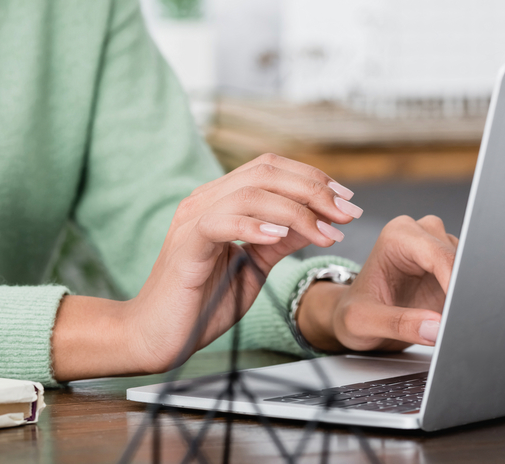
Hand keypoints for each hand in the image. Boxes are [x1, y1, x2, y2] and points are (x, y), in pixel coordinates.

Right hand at [51, 154, 363, 379]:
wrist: (157, 336)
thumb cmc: (201, 304)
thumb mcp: (254, 267)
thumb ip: (281, 240)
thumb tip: (319, 220)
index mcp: (220, 200)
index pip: (270, 168)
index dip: (312, 178)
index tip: (347, 200)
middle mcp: (205, 200)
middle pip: (266, 171)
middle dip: (314, 189)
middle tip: (347, 212)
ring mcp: (193, 219)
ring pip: (251, 193)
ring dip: (297, 211)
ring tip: (325, 233)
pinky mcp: (186, 245)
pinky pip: (221, 222)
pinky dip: (254, 226)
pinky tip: (280, 238)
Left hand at [297, 215, 457, 352]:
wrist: (354, 318)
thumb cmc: (353, 311)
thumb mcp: (362, 321)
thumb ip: (396, 323)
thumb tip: (436, 327)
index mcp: (397, 236)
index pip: (438, 254)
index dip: (453, 282)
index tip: (458, 311)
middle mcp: (421, 235)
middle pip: (460, 258)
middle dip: (463, 291)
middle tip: (460, 321)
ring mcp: (439, 251)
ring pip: (471, 269)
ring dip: (467, 297)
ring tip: (454, 322)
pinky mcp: (451, 271)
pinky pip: (472, 282)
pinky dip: (469, 301)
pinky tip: (457, 318)